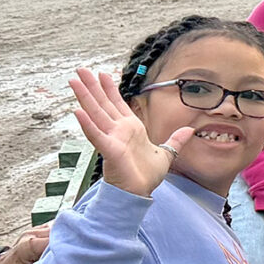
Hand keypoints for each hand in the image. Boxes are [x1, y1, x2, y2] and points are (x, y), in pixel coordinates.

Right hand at [70, 66, 191, 198]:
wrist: (141, 193)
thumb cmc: (146, 175)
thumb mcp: (166, 154)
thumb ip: (176, 141)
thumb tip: (190, 130)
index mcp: (130, 128)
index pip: (117, 103)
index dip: (109, 88)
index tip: (102, 74)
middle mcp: (118, 131)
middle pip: (102, 104)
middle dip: (92, 86)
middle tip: (80, 70)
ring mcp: (112, 139)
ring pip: (96, 114)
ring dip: (85, 97)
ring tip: (74, 81)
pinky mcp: (110, 151)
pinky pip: (96, 136)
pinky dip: (88, 124)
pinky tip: (78, 111)